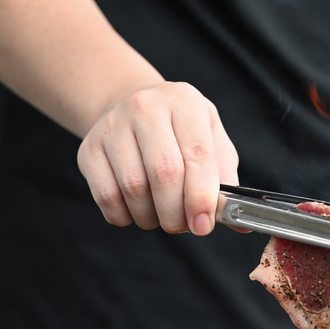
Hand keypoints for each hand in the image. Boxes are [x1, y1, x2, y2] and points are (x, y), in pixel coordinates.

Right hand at [77, 81, 238, 234]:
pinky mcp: (88, 149)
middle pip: (164, 173)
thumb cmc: (179, 129)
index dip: (202, 196)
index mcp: (184, 102)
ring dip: (152, 217)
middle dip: (178, 212)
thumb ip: (226, 177)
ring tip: (163, 217)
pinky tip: (138, 211)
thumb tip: (241, 223)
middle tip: (184, 226)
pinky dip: (125, 216)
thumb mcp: (211, 138)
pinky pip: (106, 196)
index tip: (205, 225)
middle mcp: (145, 107)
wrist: (128, 103)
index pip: (198, 154)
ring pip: (134, 188)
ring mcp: (112, 126)